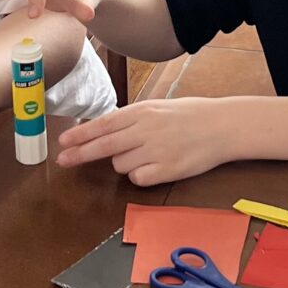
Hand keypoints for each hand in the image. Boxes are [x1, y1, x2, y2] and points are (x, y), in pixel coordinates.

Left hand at [57, 98, 231, 185]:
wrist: (223, 127)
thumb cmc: (190, 115)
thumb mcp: (158, 108)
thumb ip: (132, 119)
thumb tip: (104, 129)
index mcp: (143, 112)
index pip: (104, 124)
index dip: (81, 134)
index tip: (63, 142)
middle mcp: (146, 130)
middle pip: (104, 146)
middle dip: (80, 154)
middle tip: (63, 160)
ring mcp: (156, 151)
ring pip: (121, 165)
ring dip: (124, 162)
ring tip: (145, 153)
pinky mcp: (167, 170)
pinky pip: (138, 178)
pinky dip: (141, 175)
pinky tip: (155, 165)